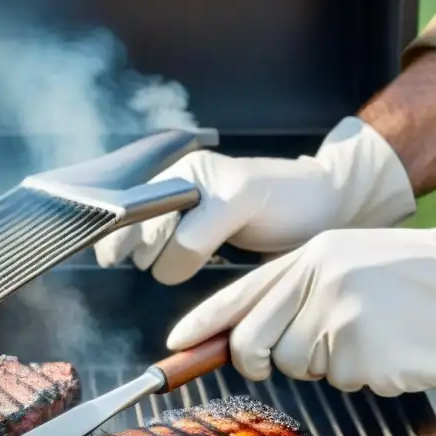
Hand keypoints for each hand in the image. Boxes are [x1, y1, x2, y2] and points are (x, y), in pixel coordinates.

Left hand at [93, 117, 416, 284]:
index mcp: (172, 175)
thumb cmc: (264, 218)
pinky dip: (190, 262)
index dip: (112, 240)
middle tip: (190, 250)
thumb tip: (110, 250)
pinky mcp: (236, 191)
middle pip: (133, 231)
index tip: (118, 258)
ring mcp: (210, 176)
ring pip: (159, 241)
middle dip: (151, 256)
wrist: (326, 198)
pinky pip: (190, 241)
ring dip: (174, 265)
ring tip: (207, 247)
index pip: (115, 212)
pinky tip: (213, 256)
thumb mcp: (202, 222)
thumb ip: (159, 231)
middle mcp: (184, 170)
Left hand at [166, 219, 435, 396]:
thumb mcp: (350, 259)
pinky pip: (340, 382)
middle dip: (260, 362)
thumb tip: (247, 334)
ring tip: (370, 335)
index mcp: (310, 256)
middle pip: (252, 343)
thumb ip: (298, 288)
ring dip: (326, 364)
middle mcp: (316, 282)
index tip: (173, 348)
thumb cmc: (423, 274)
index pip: (237, 296)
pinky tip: (392, 348)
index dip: (200, 327)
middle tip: (297, 354)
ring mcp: (338, 317)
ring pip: (296, 367)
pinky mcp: (364, 353)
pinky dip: (362, 376)